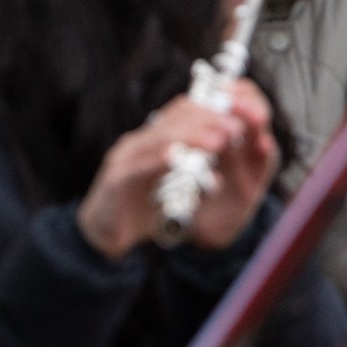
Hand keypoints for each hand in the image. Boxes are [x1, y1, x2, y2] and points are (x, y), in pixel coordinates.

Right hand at [76, 80, 279, 258]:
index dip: (213, 110)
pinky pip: (137, 166)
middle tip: (237, 127)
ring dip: (191, 137)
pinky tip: (176, 157)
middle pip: (175, 120)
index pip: (184, 112)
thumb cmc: (142, 209)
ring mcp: (124, 158)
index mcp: (154, 139)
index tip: (242, 117)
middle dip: (209, 121)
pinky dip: (158, 160)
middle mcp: (139, 142)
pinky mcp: (114, 179)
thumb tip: (222, 170)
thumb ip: (193, 175)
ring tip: (219, 141)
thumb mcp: (173, 189)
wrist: (104, 236)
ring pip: (159, 138)